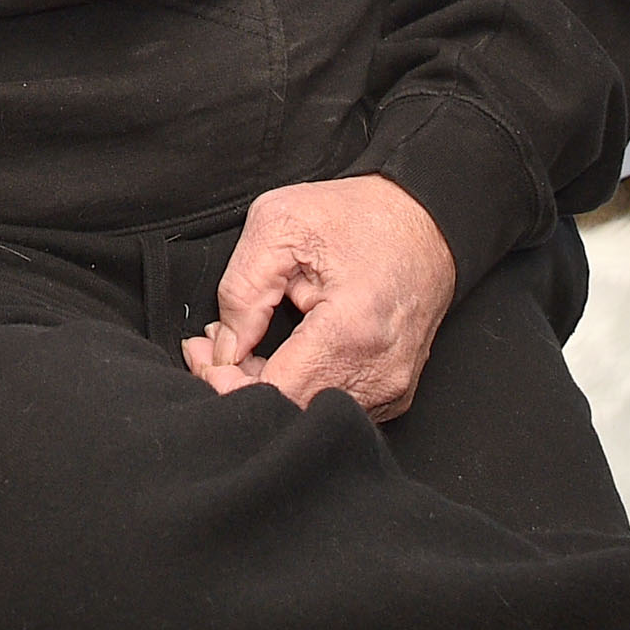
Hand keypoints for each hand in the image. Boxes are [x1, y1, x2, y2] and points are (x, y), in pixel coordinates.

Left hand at [178, 174, 457, 421]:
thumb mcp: (281, 224)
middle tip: (210, 348)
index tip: (202, 353)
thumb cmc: (360, 216)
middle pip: (289, 411)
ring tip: (244, 347)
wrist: (427, 221)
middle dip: (239, 385)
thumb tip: (223, 348)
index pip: (275, 394)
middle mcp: (380, 373)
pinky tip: (281, 355)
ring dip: (268, 387)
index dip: (226, 384)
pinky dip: (298, 387)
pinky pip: (331, 405)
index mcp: (352, 332)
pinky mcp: (394, 393)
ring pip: (308, 413)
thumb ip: (242, 290)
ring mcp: (392, 389)